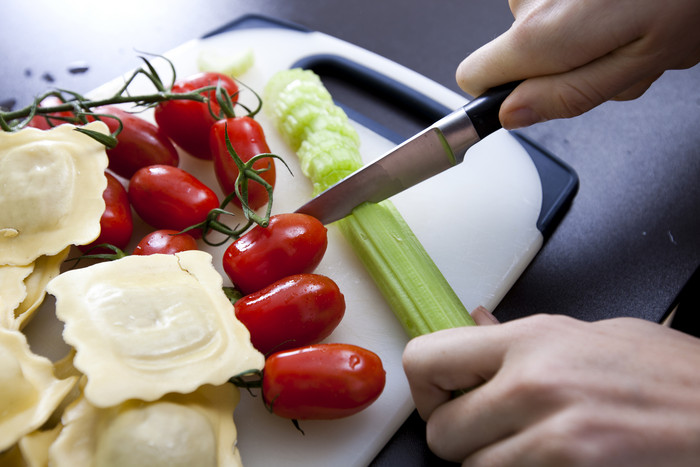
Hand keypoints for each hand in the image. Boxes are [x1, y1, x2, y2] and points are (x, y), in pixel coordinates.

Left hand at [402, 313, 699, 465]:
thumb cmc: (670, 375)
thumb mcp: (588, 334)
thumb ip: (520, 336)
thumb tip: (475, 322)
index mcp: (531, 340)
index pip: (425, 359)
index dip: (426, 390)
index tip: (445, 400)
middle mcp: (533, 383)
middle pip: (441, 433)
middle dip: (460, 440)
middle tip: (492, 432)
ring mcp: (554, 437)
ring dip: (492, 465)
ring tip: (530, 448)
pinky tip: (555, 462)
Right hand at [456, 0, 699, 127]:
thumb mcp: (637, 65)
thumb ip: (568, 95)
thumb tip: (512, 114)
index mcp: (544, 32)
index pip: (474, 77)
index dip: (503, 95)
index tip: (535, 97)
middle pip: (520, 52)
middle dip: (566, 62)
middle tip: (619, 51)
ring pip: (547, 25)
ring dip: (588, 33)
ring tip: (635, 22)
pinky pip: (561, 0)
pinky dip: (595, 6)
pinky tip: (629, 3)